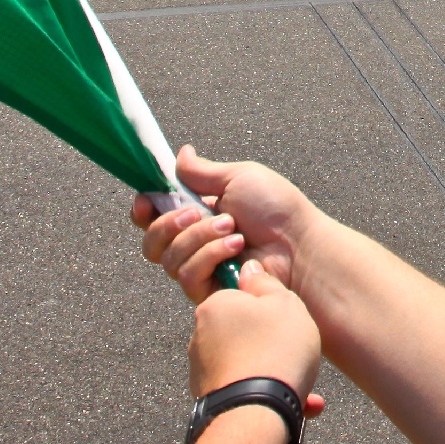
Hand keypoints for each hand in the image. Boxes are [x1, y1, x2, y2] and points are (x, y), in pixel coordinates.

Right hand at [134, 150, 322, 302]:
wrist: (299, 244)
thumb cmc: (276, 208)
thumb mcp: (238, 178)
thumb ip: (202, 172)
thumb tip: (181, 152)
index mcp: (198, 213)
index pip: (154, 216)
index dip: (144, 209)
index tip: (146, 201)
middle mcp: (194, 243)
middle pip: (151, 241)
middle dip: (169, 223)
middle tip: (198, 213)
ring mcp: (200, 268)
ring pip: (167, 258)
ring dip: (199, 238)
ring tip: (234, 230)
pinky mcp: (208, 291)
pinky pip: (186, 275)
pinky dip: (210, 257)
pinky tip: (237, 249)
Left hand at [192, 260, 325, 412]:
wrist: (257, 413)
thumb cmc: (275, 351)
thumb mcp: (284, 303)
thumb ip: (266, 282)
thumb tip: (249, 270)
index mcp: (215, 306)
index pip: (240, 294)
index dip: (267, 305)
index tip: (284, 318)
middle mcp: (201, 337)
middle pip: (243, 331)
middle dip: (271, 342)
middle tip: (296, 351)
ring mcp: (203, 371)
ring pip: (247, 363)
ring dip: (273, 371)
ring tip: (302, 385)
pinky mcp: (210, 399)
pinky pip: (244, 390)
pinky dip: (267, 394)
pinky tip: (298, 405)